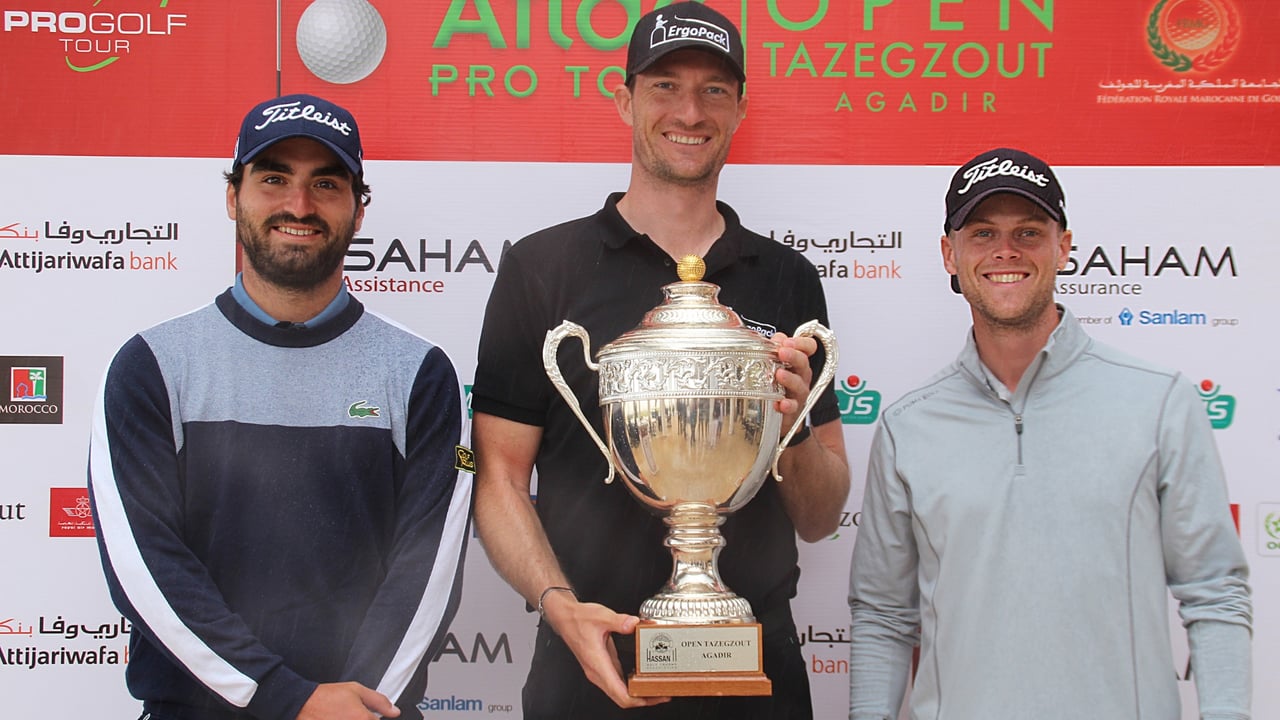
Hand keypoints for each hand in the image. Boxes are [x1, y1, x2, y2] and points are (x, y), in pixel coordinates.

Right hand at [297, 682, 400, 719]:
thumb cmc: (326, 697)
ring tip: (342, 716)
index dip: (375, 718)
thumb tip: (394, 711)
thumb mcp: (356, 690)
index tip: (366, 715)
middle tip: (351, 714)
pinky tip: (337, 719)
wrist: (302, 705)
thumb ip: (379, 701)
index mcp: (363, 719)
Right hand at [541, 591, 669, 708]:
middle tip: (663, 695)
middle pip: (622, 698)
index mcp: (598, 665)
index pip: (620, 694)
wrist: (565, 618)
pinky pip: (618, 683)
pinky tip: (642, 678)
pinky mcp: (602, 667)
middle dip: (643, 700)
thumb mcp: (601, 616)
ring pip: (619, 693)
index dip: (638, 700)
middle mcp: (598, 672)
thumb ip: (619, 621)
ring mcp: (599, 671)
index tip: (654, 697)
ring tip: (656, 688)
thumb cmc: (579, 619)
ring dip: (637, 694)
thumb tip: (634, 624)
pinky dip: (631, 685)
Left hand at [772, 332, 817, 433]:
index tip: (789, 342)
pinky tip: (780, 403)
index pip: (808, 347)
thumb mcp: (773, 364)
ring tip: (779, 374)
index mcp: (797, 362)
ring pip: (799, 384)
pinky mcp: (792, 410)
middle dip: (794, 356)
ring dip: (790, 378)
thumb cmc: (775, 386)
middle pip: (804, 363)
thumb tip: (775, 337)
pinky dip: (787, 405)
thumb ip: (774, 348)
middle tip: (782, 352)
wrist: (776, 415)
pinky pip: (793, 407)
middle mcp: (801, 376)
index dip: (802, 343)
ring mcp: (798, 393)